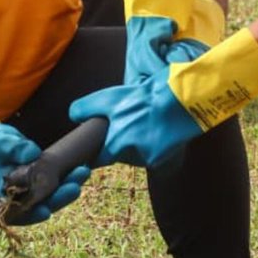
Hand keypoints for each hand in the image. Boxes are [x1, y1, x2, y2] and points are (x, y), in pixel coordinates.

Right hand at [0, 121, 88, 224]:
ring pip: (52, 197)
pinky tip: (82, 169)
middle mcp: (19, 201)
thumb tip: (33, 153)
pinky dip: (69, 178)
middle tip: (75, 186)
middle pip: (40, 207)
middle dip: (59, 198)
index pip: (16, 212)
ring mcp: (32, 194)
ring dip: (68, 187)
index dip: (32, 214)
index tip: (45, 211)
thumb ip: (12, 149)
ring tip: (83, 172)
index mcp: (1, 197)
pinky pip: (58, 185)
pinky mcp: (42, 185)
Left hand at [68, 69, 201, 172]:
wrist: (183, 100)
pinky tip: (158, 128)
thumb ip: (86, 108)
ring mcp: (149, 160)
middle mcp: (132, 157)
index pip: (97, 160)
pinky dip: (152, 143)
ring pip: (135, 154)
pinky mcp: (164, 158)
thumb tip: (73, 117)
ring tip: (145, 122)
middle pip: (119, 154)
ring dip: (136, 143)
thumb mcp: (109, 98)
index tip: (95, 148)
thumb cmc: (145, 97)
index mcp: (115, 145)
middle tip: (128, 123)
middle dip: (120, 142)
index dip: (94, 153)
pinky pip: (152, 153)